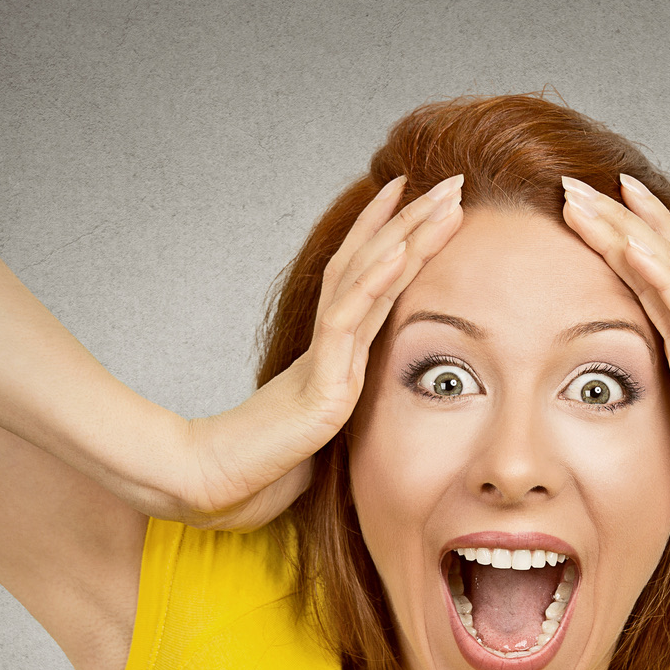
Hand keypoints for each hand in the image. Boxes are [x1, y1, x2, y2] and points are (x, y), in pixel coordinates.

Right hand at [173, 174, 465, 529]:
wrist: (220, 490)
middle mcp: (330, 344)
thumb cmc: (264, 469)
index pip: (364, 278)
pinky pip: (349, 322)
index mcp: (333, 353)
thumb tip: (360, 419)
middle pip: (372, 265)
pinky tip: (400, 250)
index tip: (417, 196)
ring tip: (438, 198)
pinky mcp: (321, 384)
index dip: (390, 234)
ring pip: (367, 281)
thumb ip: (340, 417)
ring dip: (406, 236)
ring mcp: (326, 359)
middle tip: (449, 180)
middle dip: (412, 220)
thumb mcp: (320, 436)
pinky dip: (374, 283)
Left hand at [558, 174, 669, 534]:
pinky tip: (634, 246)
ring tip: (590, 197)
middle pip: (659, 259)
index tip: (604, 195)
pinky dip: (659, 277)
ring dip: (625, 232)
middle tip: (574, 180)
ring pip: (665, 276)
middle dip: (616, 218)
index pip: (664, 273)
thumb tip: (637, 405)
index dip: (636, 230)